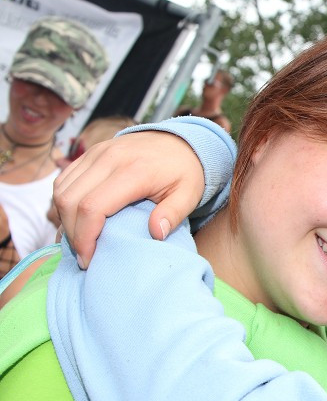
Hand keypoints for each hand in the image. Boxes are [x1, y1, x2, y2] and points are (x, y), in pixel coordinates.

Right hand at [53, 131, 203, 267]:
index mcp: (134, 171)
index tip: (88, 259)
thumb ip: (174, 214)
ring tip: (79, 240)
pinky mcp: (90, 153)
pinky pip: (64, 180)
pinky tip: (75, 220)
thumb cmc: (184, 173)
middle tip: (83, 255)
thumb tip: (156, 234)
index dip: (84, 237)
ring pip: (61, 191)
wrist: (180, 141)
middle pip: (70, 201)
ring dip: (64, 219)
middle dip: (71, 233)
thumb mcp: (189, 194)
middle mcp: (109, 159)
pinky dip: (63, 203)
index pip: (92, 207)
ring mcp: (97, 153)